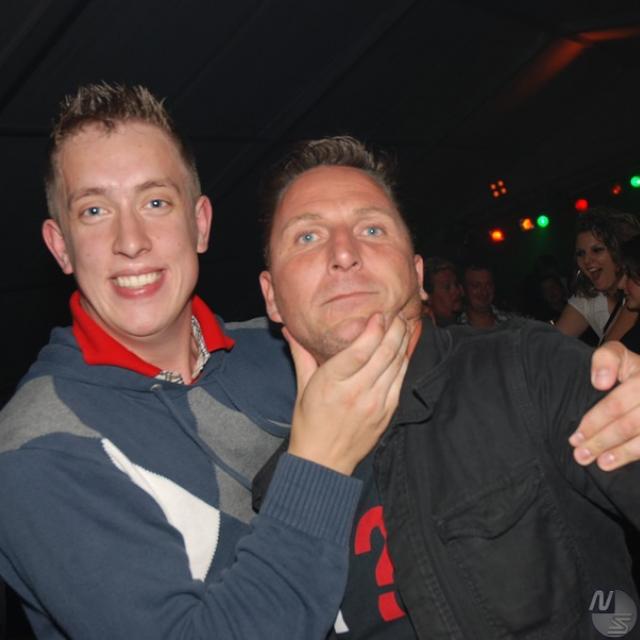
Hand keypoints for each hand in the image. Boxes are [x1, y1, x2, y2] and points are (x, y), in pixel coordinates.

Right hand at [286, 314, 409, 474]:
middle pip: (383, 354)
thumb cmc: (309, 424)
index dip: (373, 329)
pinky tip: (403, 349)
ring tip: (404, 325)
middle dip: (394, 329)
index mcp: (332, 384)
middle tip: (396, 314)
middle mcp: (356, 393)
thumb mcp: (302, 388)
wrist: (324, 462)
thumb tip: (289, 328)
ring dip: (403, 342)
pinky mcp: (387, 413)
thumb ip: (301, 355)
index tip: (379, 314)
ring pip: (396, 365)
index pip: (359, 351)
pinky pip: (400, 380)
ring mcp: (375, 404)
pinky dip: (403, 362)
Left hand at [569, 341, 639, 469]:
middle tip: (581, 455)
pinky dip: (636, 454)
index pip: (616, 404)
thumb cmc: (633, 370)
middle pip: (630, 424)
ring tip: (600, 463)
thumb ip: (605, 360)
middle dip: (602, 441)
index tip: (575, 437)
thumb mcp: (618, 355)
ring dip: (621, 454)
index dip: (594, 422)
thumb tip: (600, 383)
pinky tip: (620, 462)